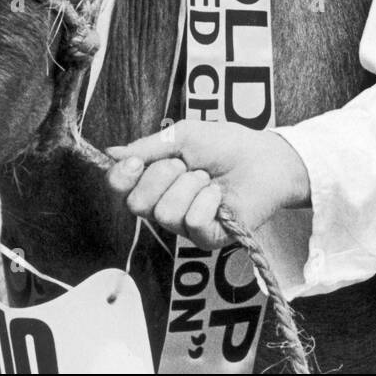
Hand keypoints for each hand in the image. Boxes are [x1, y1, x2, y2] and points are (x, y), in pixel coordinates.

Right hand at [106, 121, 311, 249]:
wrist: (264, 157)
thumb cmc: (226, 145)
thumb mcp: (181, 136)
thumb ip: (146, 148)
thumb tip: (111, 153)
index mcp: (154, 181)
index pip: (119, 188)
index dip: (121, 176)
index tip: (137, 161)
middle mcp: (164, 206)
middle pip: (137, 203)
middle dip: (162, 175)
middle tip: (188, 165)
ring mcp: (185, 226)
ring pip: (165, 212)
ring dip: (190, 186)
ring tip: (208, 179)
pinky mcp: (207, 238)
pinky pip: (193, 222)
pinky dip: (208, 200)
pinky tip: (220, 195)